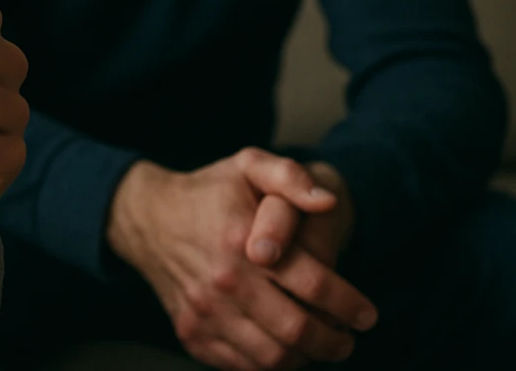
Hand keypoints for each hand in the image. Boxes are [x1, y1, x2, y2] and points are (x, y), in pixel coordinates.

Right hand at [107, 149, 377, 369]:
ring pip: (271, 358)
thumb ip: (291, 177)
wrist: (148, 219)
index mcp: (241, 241)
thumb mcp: (248, 165)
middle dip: (334, 341)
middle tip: (347, 338)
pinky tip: (282, 350)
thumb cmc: (208, 193)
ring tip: (319, 346)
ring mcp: (204, 312)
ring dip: (305, 358)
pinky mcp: (192, 333)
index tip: (367, 314)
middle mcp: (222, 282)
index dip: (350, 304)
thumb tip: (326, 202)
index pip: (313, 284)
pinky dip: (269, 366)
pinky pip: (241, 367)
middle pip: (296, 331)